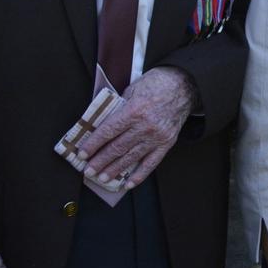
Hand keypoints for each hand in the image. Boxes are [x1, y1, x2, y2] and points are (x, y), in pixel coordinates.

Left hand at [79, 67, 194, 189]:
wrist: (185, 85)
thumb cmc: (157, 83)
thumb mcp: (133, 89)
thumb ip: (118, 107)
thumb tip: (103, 125)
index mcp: (135, 110)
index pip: (108, 131)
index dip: (93, 144)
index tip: (82, 154)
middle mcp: (145, 126)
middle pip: (117, 147)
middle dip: (100, 161)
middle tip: (88, 171)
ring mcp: (157, 136)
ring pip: (131, 157)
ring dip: (115, 170)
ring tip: (102, 178)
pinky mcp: (167, 142)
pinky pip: (151, 163)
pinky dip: (139, 175)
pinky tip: (128, 184)